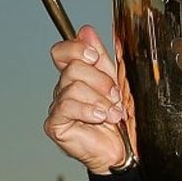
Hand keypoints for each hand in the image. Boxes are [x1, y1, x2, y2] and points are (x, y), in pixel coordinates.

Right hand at [44, 25, 126, 173]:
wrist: (125, 149)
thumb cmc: (121, 119)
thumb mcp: (116, 82)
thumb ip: (101, 57)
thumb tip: (86, 31)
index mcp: (77, 76)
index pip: (62, 52)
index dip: (75, 49)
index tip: (95, 56)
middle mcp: (64, 89)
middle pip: (72, 68)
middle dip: (101, 80)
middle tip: (116, 96)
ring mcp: (58, 107)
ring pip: (72, 86)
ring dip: (99, 99)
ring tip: (113, 113)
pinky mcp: (56, 124)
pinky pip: (66, 107)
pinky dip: (87, 110)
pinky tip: (100, 117)